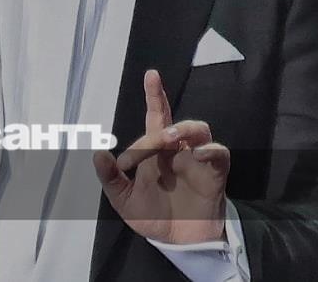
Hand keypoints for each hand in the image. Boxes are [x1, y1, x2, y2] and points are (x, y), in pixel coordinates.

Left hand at [92, 69, 228, 244]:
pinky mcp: (214, 175)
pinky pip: (219, 155)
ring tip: (171, 137)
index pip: (156, 117)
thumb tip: (98, 154)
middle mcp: (177, 150)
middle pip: (176, 122)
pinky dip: (212, 150)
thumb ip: (111, 179)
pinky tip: (201, 153)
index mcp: (156, 151)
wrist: (178, 242)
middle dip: (165, 120)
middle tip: (155, 135)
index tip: (151, 76)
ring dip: (186, 129)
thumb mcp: (124, 200)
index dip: (155, 95)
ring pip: (200, 131)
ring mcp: (197, 161)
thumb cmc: (153, 214)